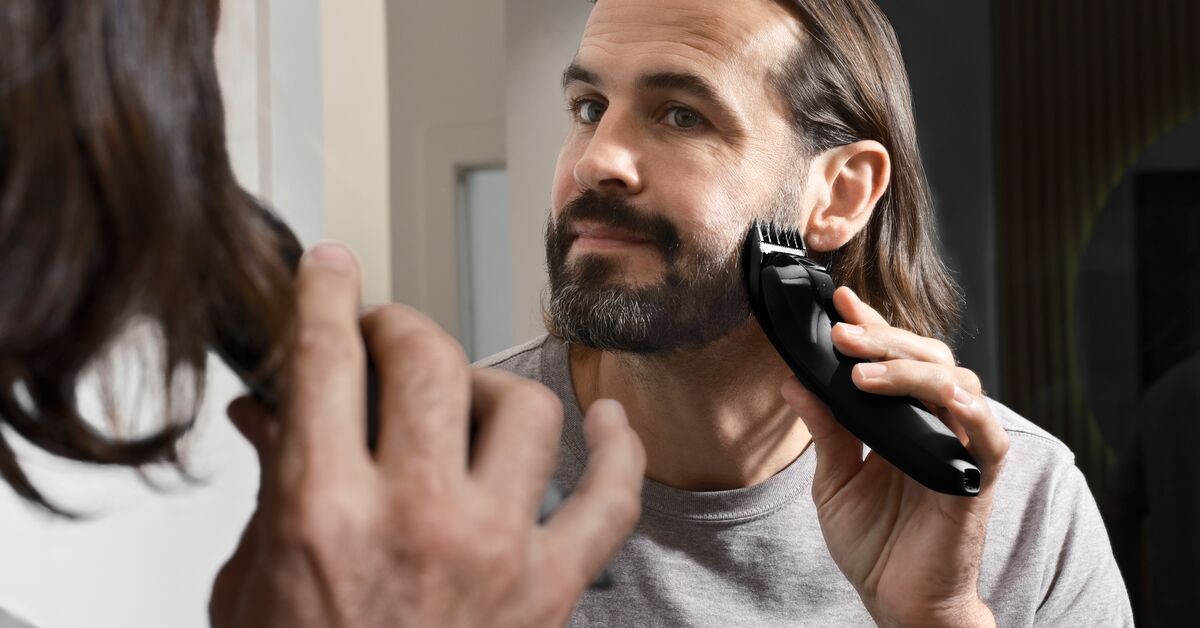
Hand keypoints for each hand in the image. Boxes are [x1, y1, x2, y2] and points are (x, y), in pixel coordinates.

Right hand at [209, 242, 645, 627]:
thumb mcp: (253, 584)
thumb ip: (272, 488)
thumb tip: (271, 409)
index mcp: (325, 512)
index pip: (326, 360)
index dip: (327, 294)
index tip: (331, 269)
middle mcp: (418, 519)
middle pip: (429, 360)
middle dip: (401, 327)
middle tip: (384, 338)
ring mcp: (496, 550)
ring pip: (524, 408)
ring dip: (487, 386)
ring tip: (461, 400)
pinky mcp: (551, 588)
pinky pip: (613, 497)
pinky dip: (621, 450)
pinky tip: (609, 420)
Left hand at [780, 287, 1007, 627]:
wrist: (897, 601)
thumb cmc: (873, 543)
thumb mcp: (835, 479)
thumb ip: (824, 429)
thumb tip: (793, 380)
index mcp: (902, 419)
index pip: (893, 360)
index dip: (872, 329)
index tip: (839, 302)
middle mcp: (936, 424)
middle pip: (927, 360)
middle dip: (884, 340)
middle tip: (843, 332)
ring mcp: (960, 448)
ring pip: (956, 385)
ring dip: (910, 372)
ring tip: (863, 371)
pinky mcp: (978, 480)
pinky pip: (990, 439)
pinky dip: (975, 415)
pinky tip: (949, 399)